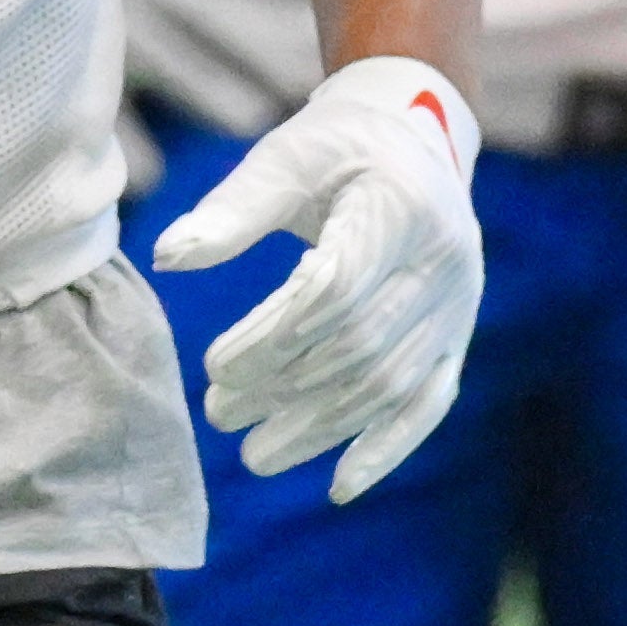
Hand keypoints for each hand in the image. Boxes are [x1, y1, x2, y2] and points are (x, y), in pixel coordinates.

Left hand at [153, 56, 483, 503]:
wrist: (412, 139)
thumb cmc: (334, 148)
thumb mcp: (284, 158)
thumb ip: (231, 210)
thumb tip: (166, 258)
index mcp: (399, 207)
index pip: (333, 289)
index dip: (272, 336)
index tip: (213, 367)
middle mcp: (444, 262)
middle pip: (360, 345)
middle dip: (286, 388)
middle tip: (219, 415)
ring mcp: (459, 306)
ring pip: (390, 384)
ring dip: (321, 428)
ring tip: (255, 454)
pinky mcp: (459, 337)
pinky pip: (429, 403)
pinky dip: (387, 448)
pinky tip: (340, 486)